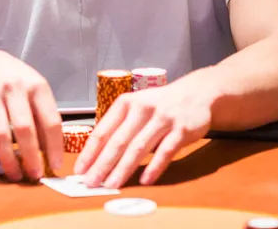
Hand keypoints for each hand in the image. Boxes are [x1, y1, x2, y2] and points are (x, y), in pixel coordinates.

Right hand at [0, 49, 62, 181]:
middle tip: (36, 175)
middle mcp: (16, 88)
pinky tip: (1, 156)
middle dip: (31, 157)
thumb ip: (43, 115)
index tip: (55, 165)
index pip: (50, 121)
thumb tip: (49, 150)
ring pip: (2, 135)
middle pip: (25, 130)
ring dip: (10, 159)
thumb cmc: (16, 80)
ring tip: (16, 174)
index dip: (54, 147)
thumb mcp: (35, 90)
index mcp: (37, 86)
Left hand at [74, 75, 212, 187]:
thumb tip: (97, 158)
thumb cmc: (160, 105)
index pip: (103, 130)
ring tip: (112, 185)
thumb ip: (120, 128)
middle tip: (91, 183)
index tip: (80, 170)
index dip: (90, 152)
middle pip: (119, 141)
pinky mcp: (182, 129)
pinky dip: (154, 167)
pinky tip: (145, 181)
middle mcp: (143, 108)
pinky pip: (166, 151)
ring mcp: (163, 118)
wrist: (197, 92)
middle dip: (103, 164)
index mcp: (127, 103)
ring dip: (123, 169)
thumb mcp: (136, 107)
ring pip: (139, 147)